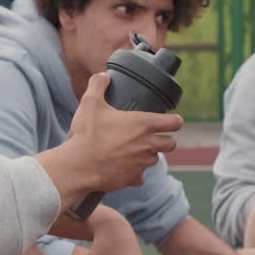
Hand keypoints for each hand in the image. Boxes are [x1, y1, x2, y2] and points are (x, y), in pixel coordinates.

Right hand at [67, 73, 182, 193]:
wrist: (79, 166)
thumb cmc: (87, 134)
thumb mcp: (90, 103)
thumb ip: (98, 85)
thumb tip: (102, 76)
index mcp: (144, 124)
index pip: (175, 123)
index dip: (174, 120)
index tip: (169, 120)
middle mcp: (148, 144)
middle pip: (171, 144)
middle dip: (165, 140)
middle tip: (151, 136)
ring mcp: (141, 163)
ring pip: (155, 159)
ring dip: (148, 155)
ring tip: (133, 150)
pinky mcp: (132, 178)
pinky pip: (140, 176)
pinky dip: (134, 173)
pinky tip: (123, 168)